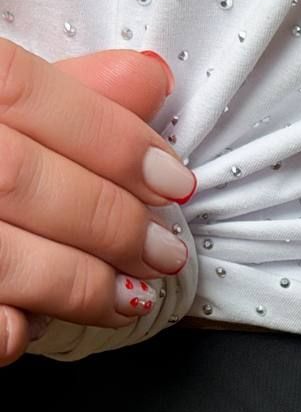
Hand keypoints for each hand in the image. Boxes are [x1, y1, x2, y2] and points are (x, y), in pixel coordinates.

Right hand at [0, 40, 196, 365]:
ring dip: (78, 282)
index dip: (110, 139)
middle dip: (108, 221)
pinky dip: (7, 330)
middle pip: (17, 177)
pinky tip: (34, 326)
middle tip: (162, 249)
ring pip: (0, 256)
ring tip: (129, 294)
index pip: (21, 91)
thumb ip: (59, 89)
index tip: (172, 180)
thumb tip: (147, 81)